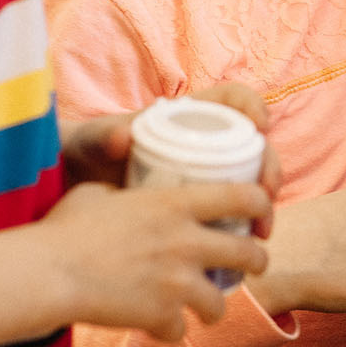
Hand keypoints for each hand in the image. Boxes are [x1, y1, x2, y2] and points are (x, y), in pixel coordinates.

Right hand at [39, 180, 271, 340]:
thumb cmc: (66, 228)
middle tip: (248, 265)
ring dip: (212, 306)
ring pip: (221, 303)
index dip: (262, 206)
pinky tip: (154, 325)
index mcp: (176, 204)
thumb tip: (121, 194)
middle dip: (255, 262)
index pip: (244, 197)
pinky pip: (179, 331)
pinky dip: (168, 330)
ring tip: (201, 307)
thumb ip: (124, 194)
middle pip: (249, 254)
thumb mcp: (99, 193)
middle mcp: (187, 242)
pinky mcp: (162, 317)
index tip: (261, 216)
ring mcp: (178, 283)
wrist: (49, 273)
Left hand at [61, 83, 281, 238]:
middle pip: (252, 146)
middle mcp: (204, 143)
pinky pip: (234, 213)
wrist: (75, 191)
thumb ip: (103, 137)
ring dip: (264, 204)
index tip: (261, 126)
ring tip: (261, 231)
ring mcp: (205, 175)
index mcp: (185, 117)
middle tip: (267, 195)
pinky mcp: (201, 206)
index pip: (231, 99)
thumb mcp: (93, 143)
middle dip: (269, 167)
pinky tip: (244, 247)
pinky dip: (246, 227)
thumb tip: (121, 137)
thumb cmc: (87, 154)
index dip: (253, 106)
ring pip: (250, 183)